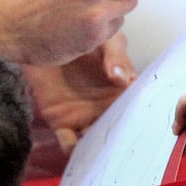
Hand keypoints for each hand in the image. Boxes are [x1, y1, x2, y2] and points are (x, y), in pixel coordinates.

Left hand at [23, 33, 134, 151]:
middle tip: (125, 149)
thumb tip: (123, 80)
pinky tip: (75, 147)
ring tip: (102, 152)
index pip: (135, 107)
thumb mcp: (104, 38)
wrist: (40, 37)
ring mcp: (85, 116)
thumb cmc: (78, 33)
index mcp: (122, 89)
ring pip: (96, 139)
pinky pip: (69, 142)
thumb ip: (116, 55)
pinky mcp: (62, 122)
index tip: (144, 127)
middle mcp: (107, 107)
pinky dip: (73, 149)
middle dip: (122, 142)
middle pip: (118, 130)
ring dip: (100, 149)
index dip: (141, 118)